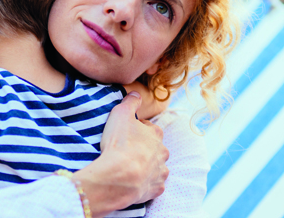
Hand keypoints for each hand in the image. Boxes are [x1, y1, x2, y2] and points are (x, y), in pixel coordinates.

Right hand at [73, 92, 169, 216]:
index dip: (135, 130)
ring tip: (130, 168)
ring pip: (156, 167)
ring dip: (147, 166)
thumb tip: (135, 94)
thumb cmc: (120, 144)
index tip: (124, 134)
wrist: (120, 177)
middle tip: (126, 151)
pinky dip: (146, 183)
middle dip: (143, 149)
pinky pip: (154, 185)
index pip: (148, 128)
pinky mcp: (157, 189)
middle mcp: (163, 152)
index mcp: (156, 134)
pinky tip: (135, 182)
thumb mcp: (121, 114)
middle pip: (154, 148)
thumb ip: (130, 102)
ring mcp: (161, 172)